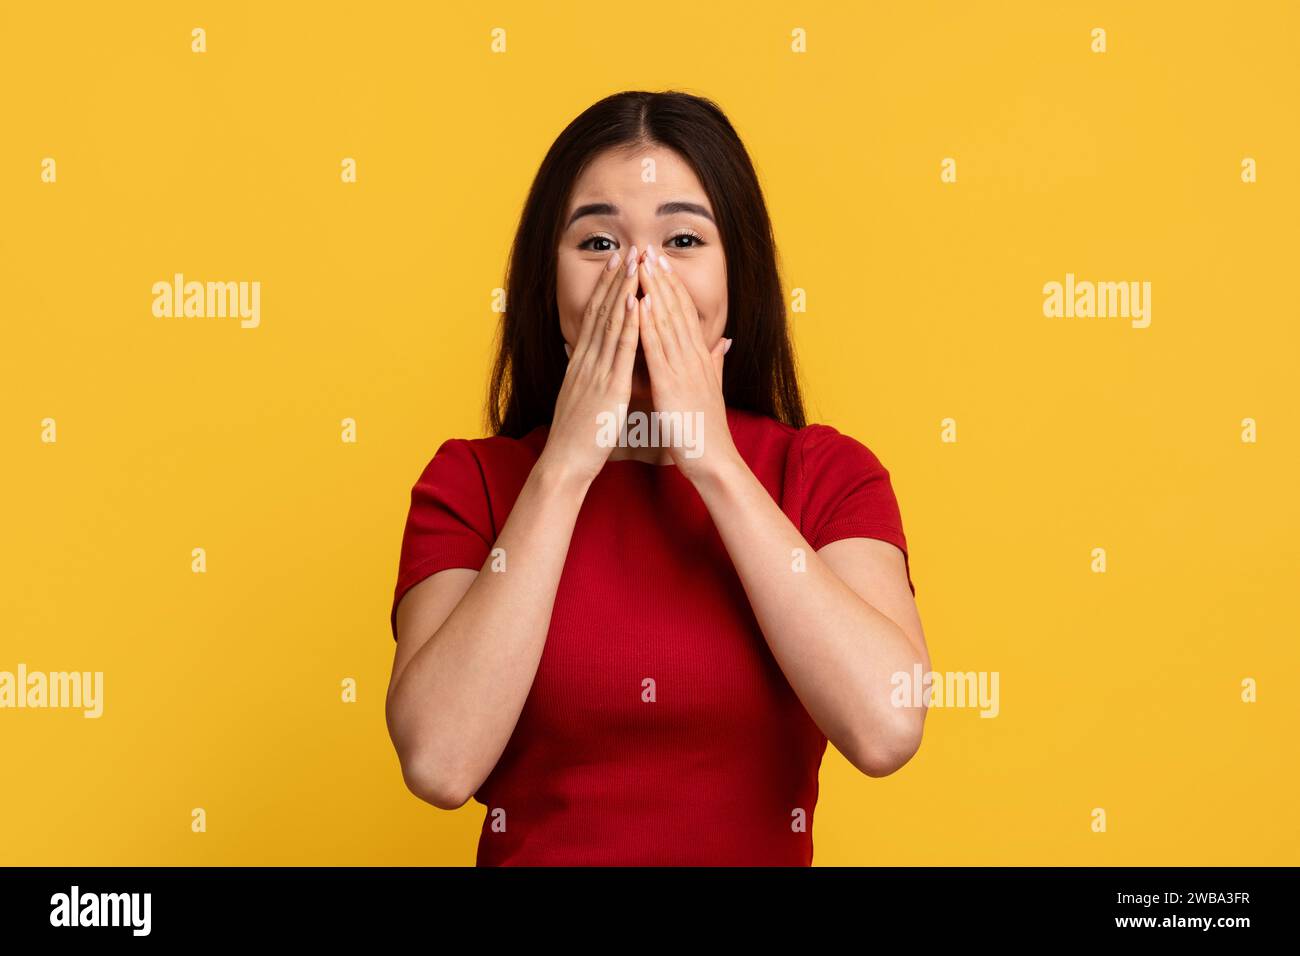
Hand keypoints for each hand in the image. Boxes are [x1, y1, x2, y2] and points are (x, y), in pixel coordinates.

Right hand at [537, 248, 640, 486]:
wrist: (565, 463)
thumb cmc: (579, 437)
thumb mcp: (582, 399)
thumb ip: (587, 376)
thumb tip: (586, 360)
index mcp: (582, 364)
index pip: (595, 317)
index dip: (606, 288)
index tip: (618, 263)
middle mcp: (586, 361)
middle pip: (601, 312)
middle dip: (616, 279)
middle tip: (629, 249)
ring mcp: (595, 372)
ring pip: (611, 324)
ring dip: (624, 291)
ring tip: (635, 264)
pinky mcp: (607, 388)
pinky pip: (620, 351)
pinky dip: (629, 324)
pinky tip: (637, 303)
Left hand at [634, 243, 738, 484]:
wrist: (713, 461)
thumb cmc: (707, 431)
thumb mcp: (712, 390)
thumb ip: (717, 363)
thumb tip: (725, 342)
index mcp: (700, 360)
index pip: (685, 315)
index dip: (674, 287)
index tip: (662, 263)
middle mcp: (693, 359)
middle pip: (677, 311)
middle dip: (663, 280)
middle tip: (649, 250)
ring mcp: (683, 370)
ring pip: (667, 323)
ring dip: (655, 292)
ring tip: (643, 265)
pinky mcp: (671, 385)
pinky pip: (658, 349)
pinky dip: (650, 325)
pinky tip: (641, 303)